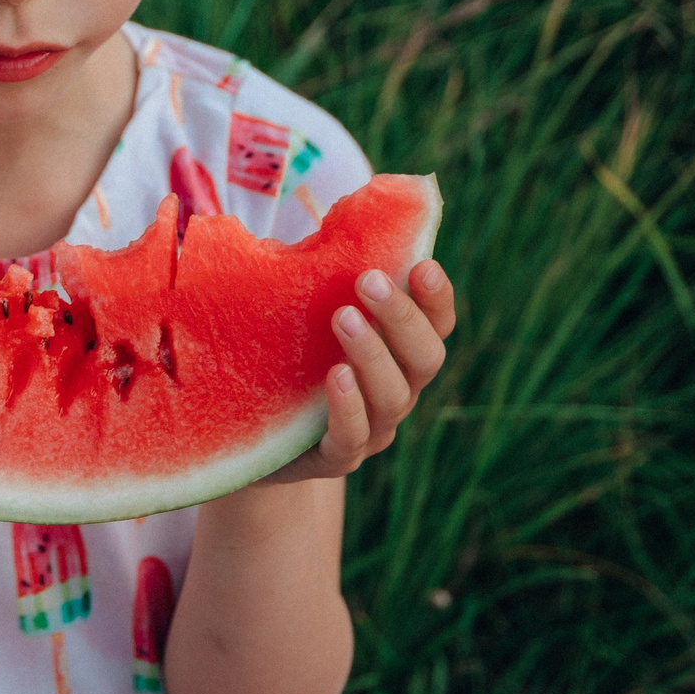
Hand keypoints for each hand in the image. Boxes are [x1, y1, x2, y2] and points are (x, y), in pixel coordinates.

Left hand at [264, 258, 456, 481]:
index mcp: (400, 354)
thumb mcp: (303, 318)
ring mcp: (373, 429)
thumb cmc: (289, 361)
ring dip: (373, 354)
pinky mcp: (336, 458)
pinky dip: (349, 407)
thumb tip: (299, 236)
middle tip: (368, 281)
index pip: (436, 325)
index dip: (436, 298)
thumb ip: (315, 283)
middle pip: (426, 359)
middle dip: (402, 318)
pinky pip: (352, 438)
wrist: (258, 440)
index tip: (421, 265)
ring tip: (343, 318)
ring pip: (393, 397)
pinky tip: (337, 376)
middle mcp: (398, 391)